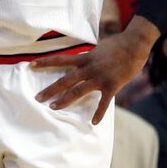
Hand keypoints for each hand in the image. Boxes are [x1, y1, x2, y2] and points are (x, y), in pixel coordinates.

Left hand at [31, 17, 158, 123]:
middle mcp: (89, 68)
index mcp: (85, 57)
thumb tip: (81, 60)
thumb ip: (88, 57)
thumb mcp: (98, 48)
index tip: (31, 65)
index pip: (61, 59)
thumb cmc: (117, 45)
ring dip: (65, 100)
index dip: (46, 62)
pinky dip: (99, 113)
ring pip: (78, 91)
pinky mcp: (112, 86)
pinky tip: (94, 122)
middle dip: (51, 89)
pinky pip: (104, 102)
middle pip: (65, 79)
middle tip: (37, 97)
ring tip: (53, 108)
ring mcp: (100, 77)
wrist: (135, 45)